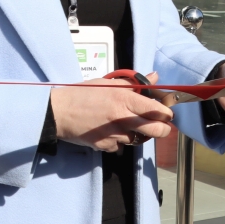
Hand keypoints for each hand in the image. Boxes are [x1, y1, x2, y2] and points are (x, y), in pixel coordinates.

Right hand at [50, 73, 176, 152]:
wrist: (57, 113)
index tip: (167, 113)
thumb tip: (154, 77)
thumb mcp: (107, 83)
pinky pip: (121, 146)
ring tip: (131, 125)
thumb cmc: (82, 94)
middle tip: (160, 126)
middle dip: (163, 129)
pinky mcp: (105, 146)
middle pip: (156, 131)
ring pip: (139, 140)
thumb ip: (133, 83)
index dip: (166, 113)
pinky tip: (112, 132)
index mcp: (124, 100)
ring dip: (139, 134)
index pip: (157, 110)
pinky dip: (120, 141)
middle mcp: (122, 119)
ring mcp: (114, 135)